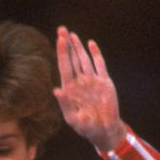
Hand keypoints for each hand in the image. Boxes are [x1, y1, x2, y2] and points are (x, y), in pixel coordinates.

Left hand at [53, 28, 127, 152]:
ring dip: (78, 47)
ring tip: (72, 34)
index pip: (64, 67)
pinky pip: (100, 65)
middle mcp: (80, 82)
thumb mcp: (73, 119)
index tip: (59, 39)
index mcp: (70, 89)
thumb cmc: (86, 128)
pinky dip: (96, 54)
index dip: (61, 53)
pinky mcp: (104, 82)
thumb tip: (55, 90)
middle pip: (73, 59)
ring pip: (84, 59)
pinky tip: (91, 44)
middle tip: (62, 29)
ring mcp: (92, 80)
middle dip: (67, 45)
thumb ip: (65, 104)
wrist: (104, 131)